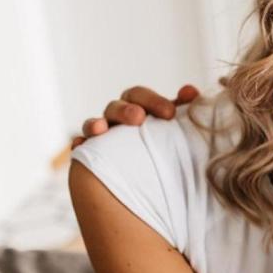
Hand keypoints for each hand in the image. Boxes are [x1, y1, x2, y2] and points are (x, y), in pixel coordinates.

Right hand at [70, 84, 200, 148]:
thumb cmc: (168, 145)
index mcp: (138, 107)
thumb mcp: (178, 127)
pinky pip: (81, 148)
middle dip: (126, 110)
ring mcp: (103, 136)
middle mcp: (117, 118)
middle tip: (138, 118)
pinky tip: (81, 146)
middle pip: (115, 106)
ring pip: (94, 125)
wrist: (158, 181)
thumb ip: (185, 110)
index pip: (139, 95)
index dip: (152, 100)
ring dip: (96, 124)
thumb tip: (192, 91)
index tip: (170, 114)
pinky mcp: (92, 155)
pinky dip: (80, 144)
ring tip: (101, 130)